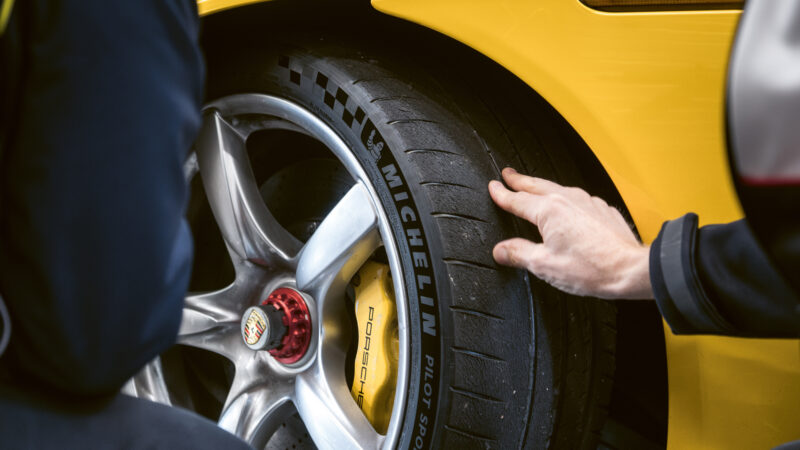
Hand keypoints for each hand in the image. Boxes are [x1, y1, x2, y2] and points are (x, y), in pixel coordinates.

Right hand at [489, 168, 652, 298]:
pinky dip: (565, 199)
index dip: (502, 193)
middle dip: (520, 180)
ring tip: (534, 186)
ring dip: (542, 186)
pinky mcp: (602, 209)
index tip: (494, 187)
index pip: (517, 199)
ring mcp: (587, 202)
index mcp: (549, 210)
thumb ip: (519, 254)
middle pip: (537, 185)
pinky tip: (566, 206)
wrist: (630, 269)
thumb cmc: (592, 268)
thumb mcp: (544, 265)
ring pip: (558, 188)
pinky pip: (577, 198)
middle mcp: (568, 199)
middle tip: (509, 174)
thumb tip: (501, 250)